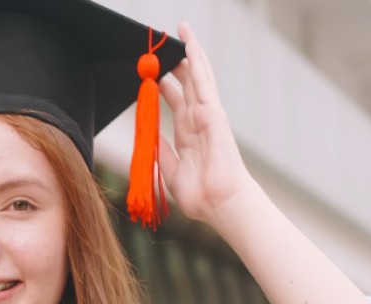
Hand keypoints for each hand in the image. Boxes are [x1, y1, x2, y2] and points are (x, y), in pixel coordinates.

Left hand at [158, 22, 257, 224]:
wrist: (219, 205)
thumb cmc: (201, 195)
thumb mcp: (170, 171)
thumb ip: (161, 151)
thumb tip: (151, 137)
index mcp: (188, 134)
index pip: (175, 102)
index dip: (165, 85)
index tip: (153, 72)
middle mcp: (198, 121)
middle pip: (187, 83)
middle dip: (179, 62)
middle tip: (167, 42)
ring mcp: (208, 116)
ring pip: (198, 77)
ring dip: (191, 54)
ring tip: (183, 32)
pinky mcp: (214, 116)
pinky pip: (204, 86)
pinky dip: (198, 66)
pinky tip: (192, 50)